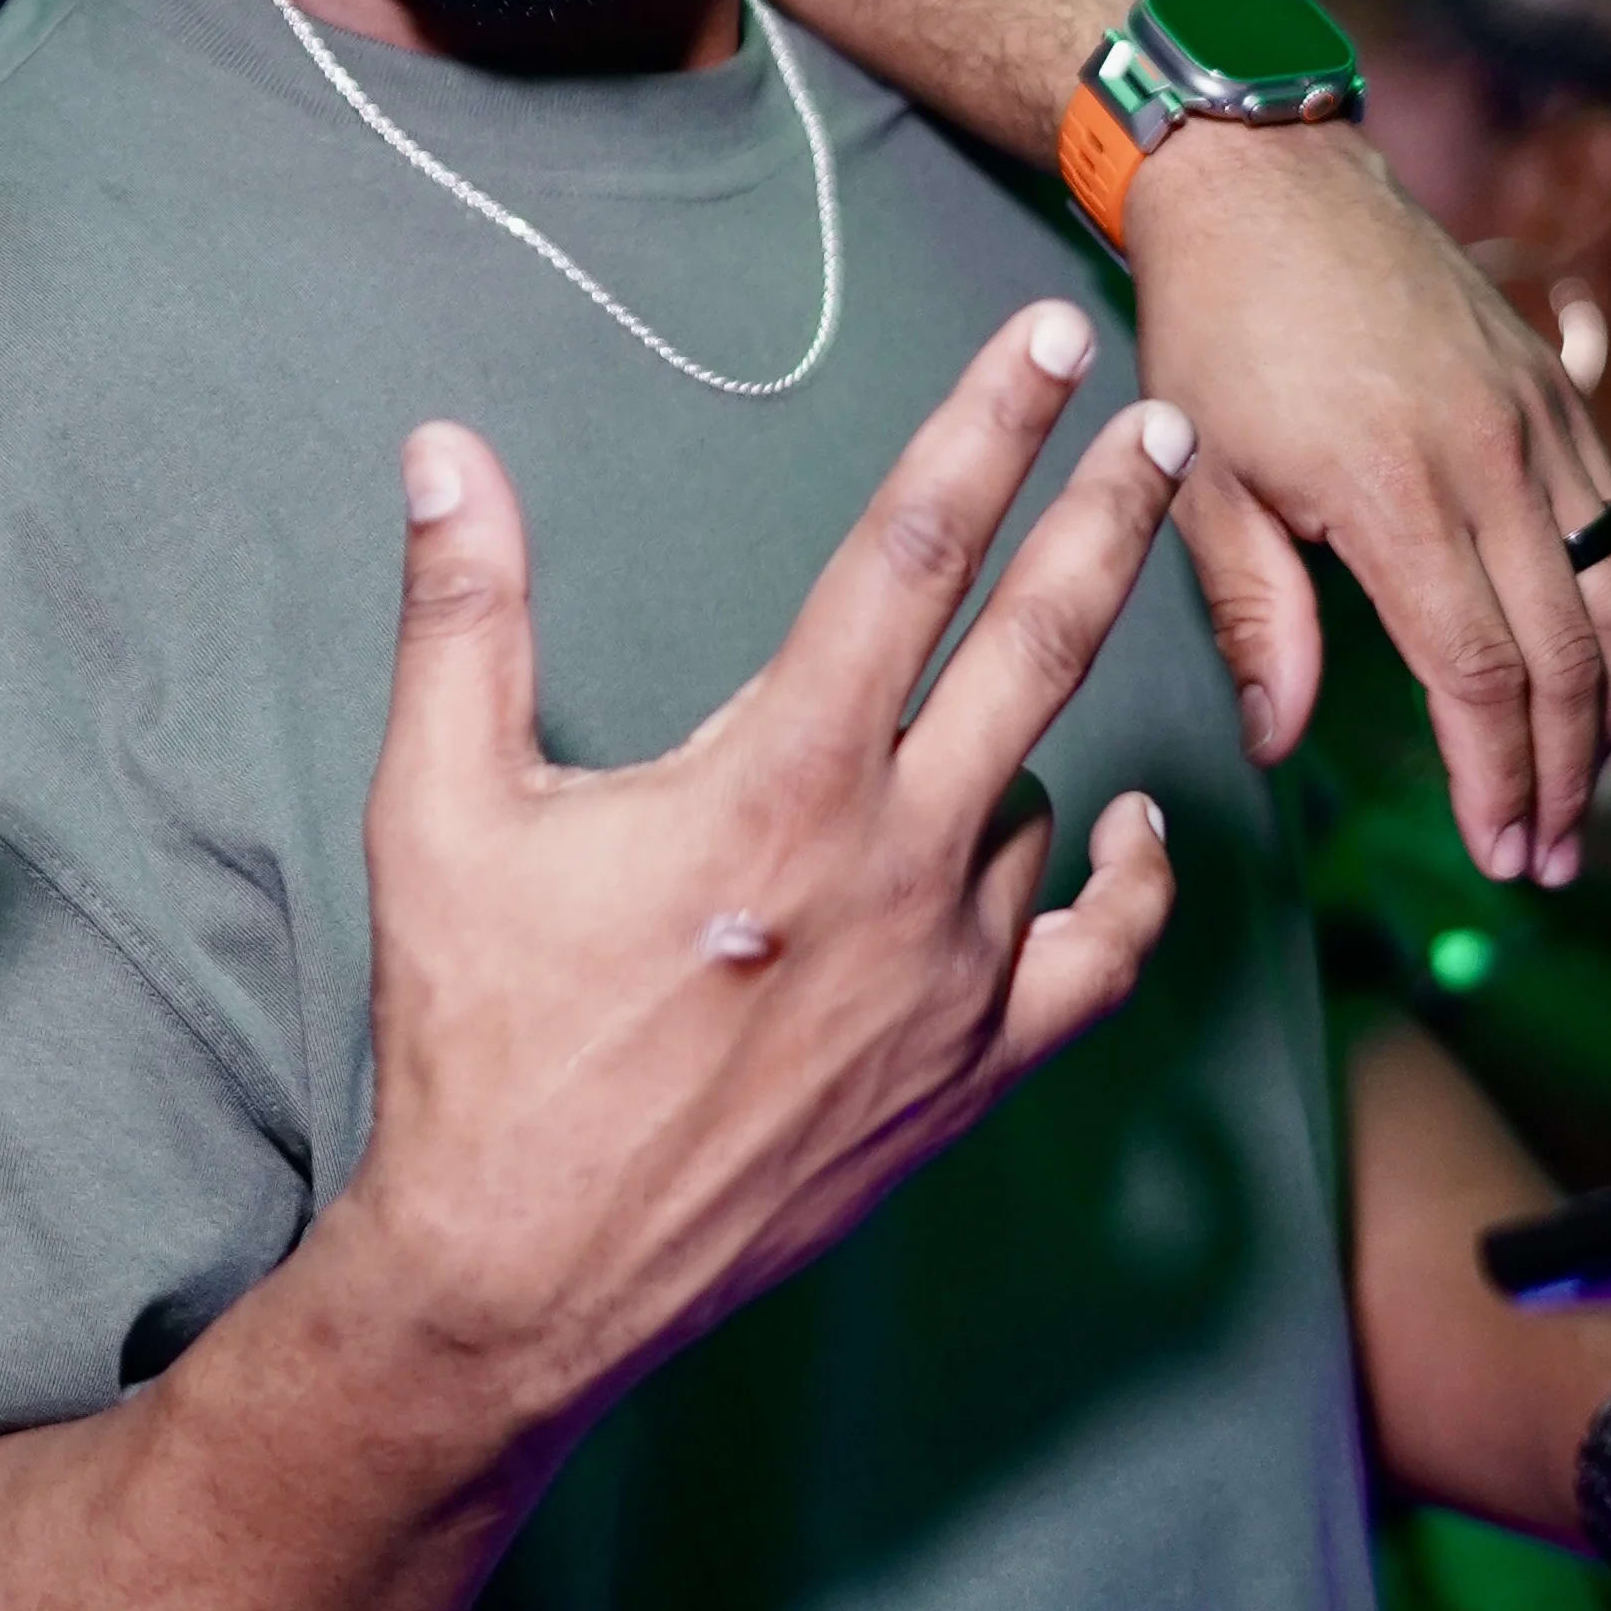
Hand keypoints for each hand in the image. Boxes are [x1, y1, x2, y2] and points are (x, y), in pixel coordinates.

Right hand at [323, 297, 1186, 1424]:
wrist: (526, 1268)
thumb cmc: (477, 1032)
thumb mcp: (441, 807)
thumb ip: (464, 615)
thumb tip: (443, 451)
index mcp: (778, 772)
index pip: (910, 551)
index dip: (985, 430)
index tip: (1048, 342)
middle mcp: (896, 859)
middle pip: (1041, 641)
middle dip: (1110, 513)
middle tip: (1169, 421)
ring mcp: (951, 976)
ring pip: (1034, 798)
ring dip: (1017, 736)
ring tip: (957, 713)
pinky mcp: (970, 1075)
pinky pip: (1098, 959)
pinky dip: (1125, 888)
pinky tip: (1128, 833)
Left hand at [1121, 114, 1610, 886]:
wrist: (1266, 182)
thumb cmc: (1214, 331)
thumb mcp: (1202, 480)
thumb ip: (1257, 618)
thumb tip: (1280, 741)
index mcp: (1398, 491)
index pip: (1481, 673)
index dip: (1498, 777)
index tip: (1501, 851)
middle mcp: (1492, 458)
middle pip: (1567, 652)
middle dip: (1567, 771)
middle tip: (1550, 856)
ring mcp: (1539, 420)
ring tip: (1585, 787)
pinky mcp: (1556, 391)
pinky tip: (1599, 666)